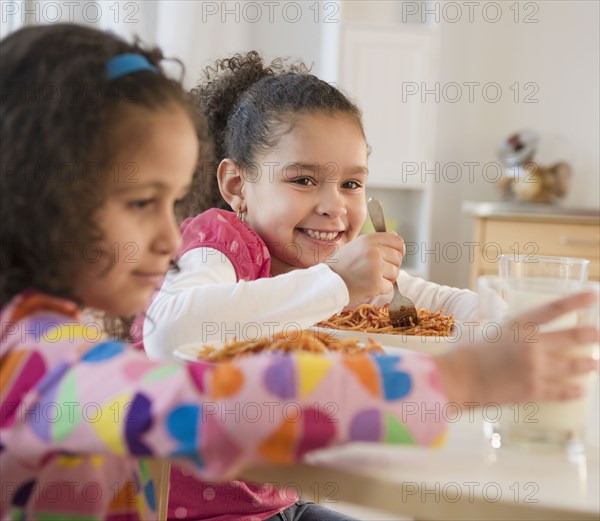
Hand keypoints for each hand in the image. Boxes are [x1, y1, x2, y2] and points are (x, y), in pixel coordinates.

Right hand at [326, 232, 403, 304]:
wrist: (328, 282)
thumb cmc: (341, 265)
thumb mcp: (355, 245)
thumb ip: (375, 241)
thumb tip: (395, 235)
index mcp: (369, 239)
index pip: (398, 241)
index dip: (398, 250)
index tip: (391, 257)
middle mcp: (373, 251)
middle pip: (398, 258)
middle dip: (391, 265)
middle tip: (375, 270)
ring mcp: (375, 267)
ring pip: (395, 272)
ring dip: (386, 278)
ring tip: (369, 278)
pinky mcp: (376, 283)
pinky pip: (389, 287)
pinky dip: (381, 289)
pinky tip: (368, 286)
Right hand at [435, 291, 598, 406]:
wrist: (458, 378)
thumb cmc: (466, 353)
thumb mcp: (485, 330)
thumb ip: (504, 327)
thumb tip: (508, 325)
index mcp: (518, 325)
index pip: (553, 309)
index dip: (575, 300)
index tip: (592, 294)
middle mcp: (531, 345)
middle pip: (571, 337)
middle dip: (588, 335)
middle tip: (596, 334)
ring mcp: (535, 369)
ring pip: (572, 366)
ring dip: (586, 364)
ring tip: (594, 363)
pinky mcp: (533, 391)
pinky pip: (561, 391)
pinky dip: (573, 391)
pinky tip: (581, 389)